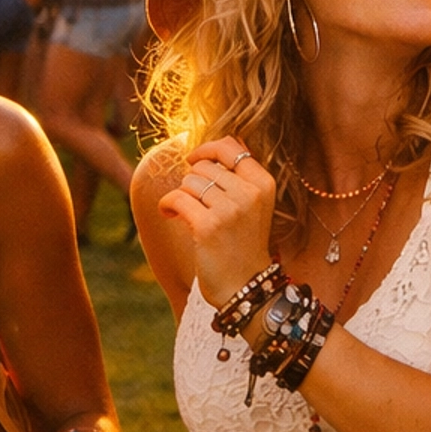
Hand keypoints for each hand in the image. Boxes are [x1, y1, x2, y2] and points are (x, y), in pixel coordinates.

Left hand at [158, 135, 276, 305]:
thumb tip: (218, 145)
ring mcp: (230, 209)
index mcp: (263, 184)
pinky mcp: (208, 226)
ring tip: (187, 212)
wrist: (245, 286)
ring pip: (189, 181)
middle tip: (196, 203)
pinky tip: (170, 213)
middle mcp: (249, 193)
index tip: (194, 160)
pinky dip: (167, 205)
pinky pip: (176, 198)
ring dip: (183, 196)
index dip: (207, 149)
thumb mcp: (254, 205)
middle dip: (194, 181)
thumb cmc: (243, 244)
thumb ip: (240, 176)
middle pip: (205, 166)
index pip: (231, 147)